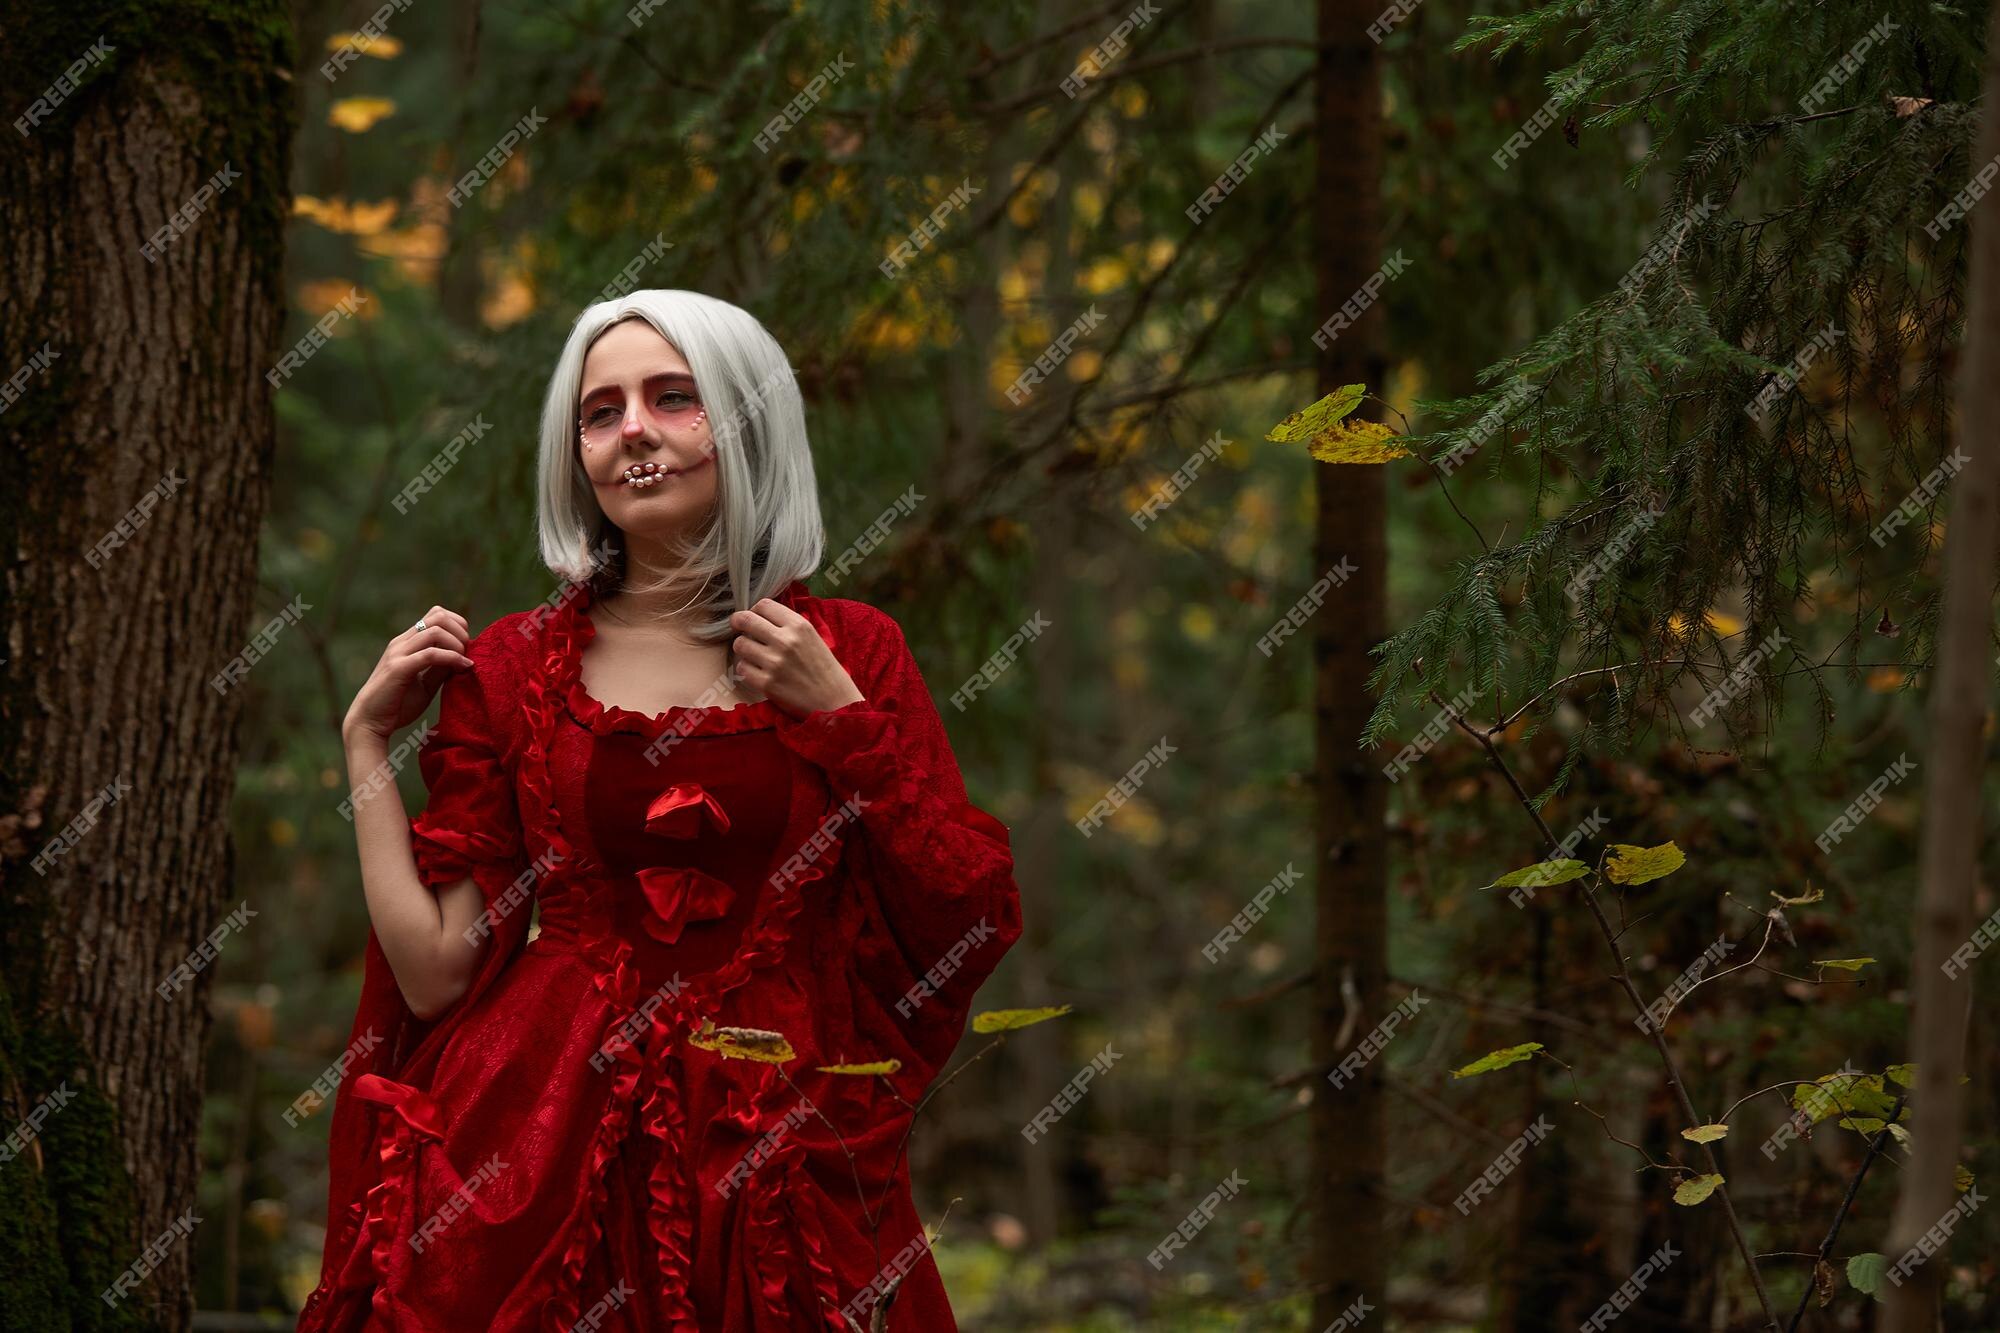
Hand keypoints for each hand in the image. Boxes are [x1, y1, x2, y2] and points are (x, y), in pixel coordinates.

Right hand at [343, 605, 473, 744]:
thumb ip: (441, 668)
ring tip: (465, 662)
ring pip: (435, 630)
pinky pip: (430, 654)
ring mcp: (398, 653)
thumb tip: (464, 657)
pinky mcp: (398, 668)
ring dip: (458, 644)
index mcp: (407, 642)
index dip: (458, 625)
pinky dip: (452, 658)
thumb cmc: (398, 704)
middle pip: (438, 616)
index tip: (467, 647)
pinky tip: (462, 668)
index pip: (436, 615)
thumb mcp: (426, 683)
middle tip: (469, 652)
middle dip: (461, 630)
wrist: (370, 722)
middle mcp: (402, 642)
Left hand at [728, 600, 863, 716]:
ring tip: (752, 654)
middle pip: (746, 620)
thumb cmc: (823, 668)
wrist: (834, 700)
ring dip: (743, 648)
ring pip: (740, 644)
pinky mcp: (766, 683)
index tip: (755, 617)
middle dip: (738, 621)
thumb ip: (789, 625)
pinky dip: (746, 669)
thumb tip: (761, 616)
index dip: (755, 610)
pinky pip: (742, 668)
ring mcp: (774, 662)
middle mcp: (785, 640)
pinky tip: (756, 671)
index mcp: (799, 625)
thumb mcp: (812, 637)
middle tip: (738, 626)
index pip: (764, 605)